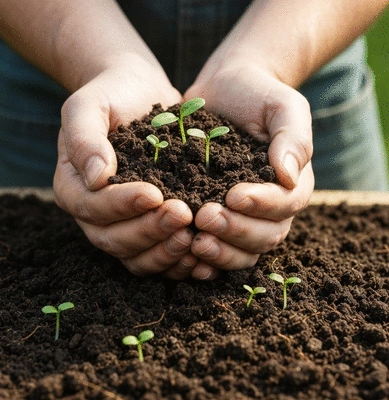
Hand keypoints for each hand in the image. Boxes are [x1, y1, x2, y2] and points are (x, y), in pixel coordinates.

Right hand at [54, 57, 197, 278]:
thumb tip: (95, 177)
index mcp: (74, 187)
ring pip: (136, 255)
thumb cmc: (112, 96)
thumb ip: (84, 137)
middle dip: (149, 231)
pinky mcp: (149, 224)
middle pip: (114, 239)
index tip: (155, 193)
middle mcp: (95, 213)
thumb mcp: (89, 105)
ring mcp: (123, 223)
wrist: (139, 95)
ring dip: (164, 251)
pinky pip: (157, 254)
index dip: (122, 206)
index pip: (91, 208)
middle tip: (183, 215)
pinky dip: (176, 258)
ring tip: (193, 237)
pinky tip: (199, 250)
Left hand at [184, 64, 313, 278]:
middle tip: (206, 218)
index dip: (261, 205)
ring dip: (221, 251)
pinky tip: (188, 256)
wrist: (224, 93)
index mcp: (291, 183)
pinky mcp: (217, 216)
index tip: (234, 195)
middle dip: (236, 231)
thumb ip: (292, 137)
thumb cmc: (256, 96)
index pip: (284, 205)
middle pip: (265, 235)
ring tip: (195, 242)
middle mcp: (270, 207)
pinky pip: (219, 247)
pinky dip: (207, 258)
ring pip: (243, 249)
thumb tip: (289, 176)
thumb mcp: (282, 106)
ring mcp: (244, 216)